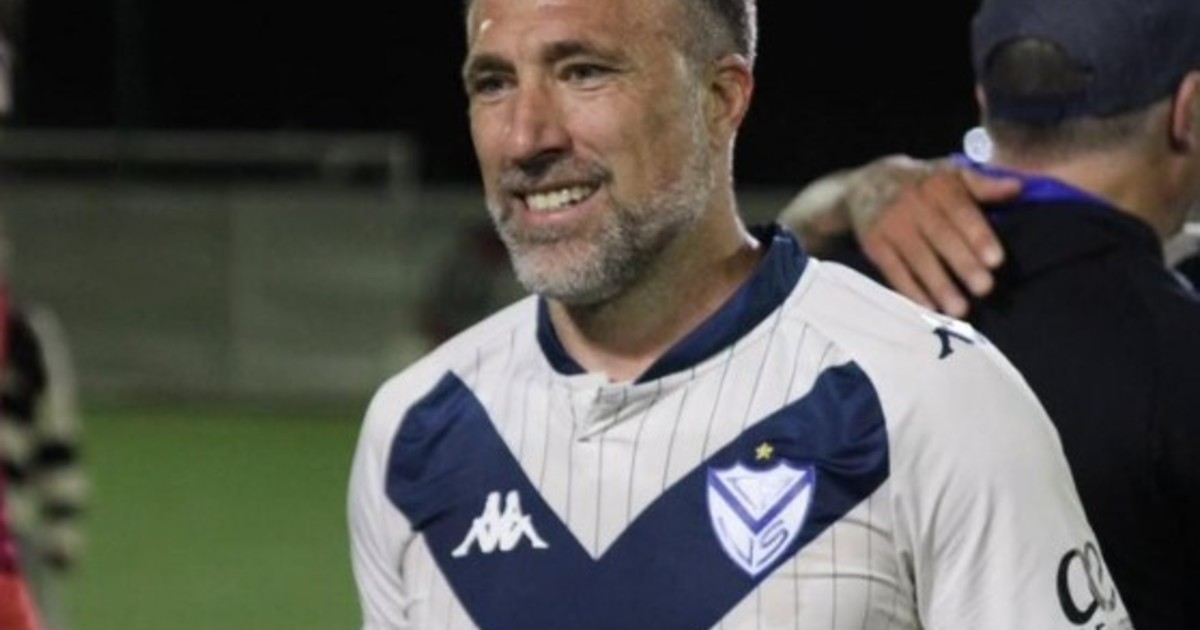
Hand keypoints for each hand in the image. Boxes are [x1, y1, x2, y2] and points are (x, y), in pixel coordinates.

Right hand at [856, 166, 1019, 316]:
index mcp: (938, 185)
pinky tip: (928, 308)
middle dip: (962, 263)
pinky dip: (910, 289)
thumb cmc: (922, 184)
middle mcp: (913, 203)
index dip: (978, 235)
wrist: (865, 183)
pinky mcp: (874, 243)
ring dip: (938, 284)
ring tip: (959, 310)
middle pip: (941, 236)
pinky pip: (893, 269)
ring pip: (917, 257)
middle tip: (984, 289)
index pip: (961, 210)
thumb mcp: (951, 175)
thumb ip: (983, 185)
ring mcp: (891, 224)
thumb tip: (1017, 188)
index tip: (995, 260)